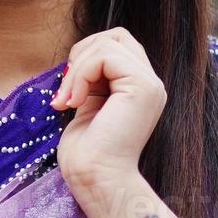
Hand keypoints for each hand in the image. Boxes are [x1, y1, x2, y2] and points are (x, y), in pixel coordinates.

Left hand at [50, 27, 166, 193]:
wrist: (96, 181)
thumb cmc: (86, 155)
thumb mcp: (88, 106)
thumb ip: (91, 81)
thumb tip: (78, 58)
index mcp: (139, 89)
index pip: (116, 46)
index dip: (87, 57)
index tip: (69, 91)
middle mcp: (150, 84)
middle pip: (116, 36)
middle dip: (83, 53)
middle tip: (67, 88)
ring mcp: (150, 84)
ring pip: (107, 43)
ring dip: (77, 68)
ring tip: (68, 100)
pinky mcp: (142, 87)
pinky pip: (104, 56)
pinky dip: (81, 73)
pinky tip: (75, 101)